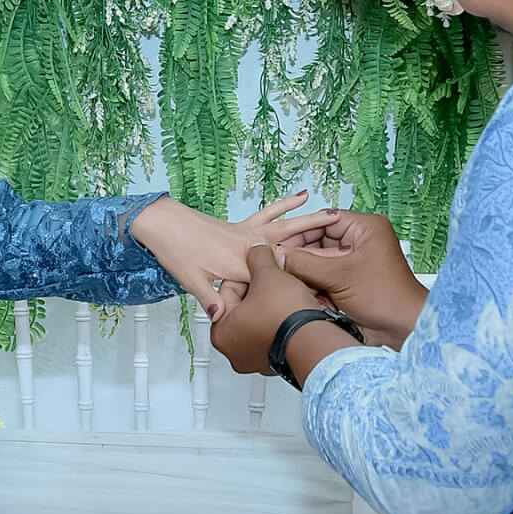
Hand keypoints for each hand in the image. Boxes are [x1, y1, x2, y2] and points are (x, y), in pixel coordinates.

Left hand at [131, 192, 331, 319]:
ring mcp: (248, 234)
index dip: (302, 292)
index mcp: (240, 266)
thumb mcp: (190, 280)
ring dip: (311, 224)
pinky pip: (269, 213)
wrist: (163, 224)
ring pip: (286, 229)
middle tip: (349, 257)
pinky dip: (286, 204)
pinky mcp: (242, 225)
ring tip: (336, 217)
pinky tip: (303, 195)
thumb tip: (218, 318)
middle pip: (291, 252)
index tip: (327, 300)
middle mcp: (249, 247)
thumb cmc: (175, 253)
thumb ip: (209, 298)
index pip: (277, 283)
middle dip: (320, 256)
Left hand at [211, 242, 359, 383]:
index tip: (259, 269)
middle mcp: (232, 351)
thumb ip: (258, 257)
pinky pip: (272, 335)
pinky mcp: (272, 364)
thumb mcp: (268, 275)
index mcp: (220, 332)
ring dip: (270, 307)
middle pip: (242, 308)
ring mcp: (252, 360)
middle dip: (259, 292)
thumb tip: (255, 247)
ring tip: (284, 295)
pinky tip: (290, 311)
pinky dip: (279, 323)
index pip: (227, 291)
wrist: (315, 340)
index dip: (246, 274)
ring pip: (258, 322)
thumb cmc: (286, 316)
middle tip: (273, 281)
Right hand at [278, 210, 426, 348]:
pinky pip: (324, 278)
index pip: (324, 220)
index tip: (278, 240)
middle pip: (319, 242)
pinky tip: (302, 294)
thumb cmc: (386, 297)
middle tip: (277, 262)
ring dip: (305, 273)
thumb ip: (305, 263)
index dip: (300, 230)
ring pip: (319, 262)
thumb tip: (277, 255)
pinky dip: (313, 286)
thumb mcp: (339, 275)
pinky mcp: (349, 284)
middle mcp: (359, 243)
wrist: (403, 331)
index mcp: (365, 229)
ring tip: (287, 280)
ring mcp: (354, 264)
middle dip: (300, 255)